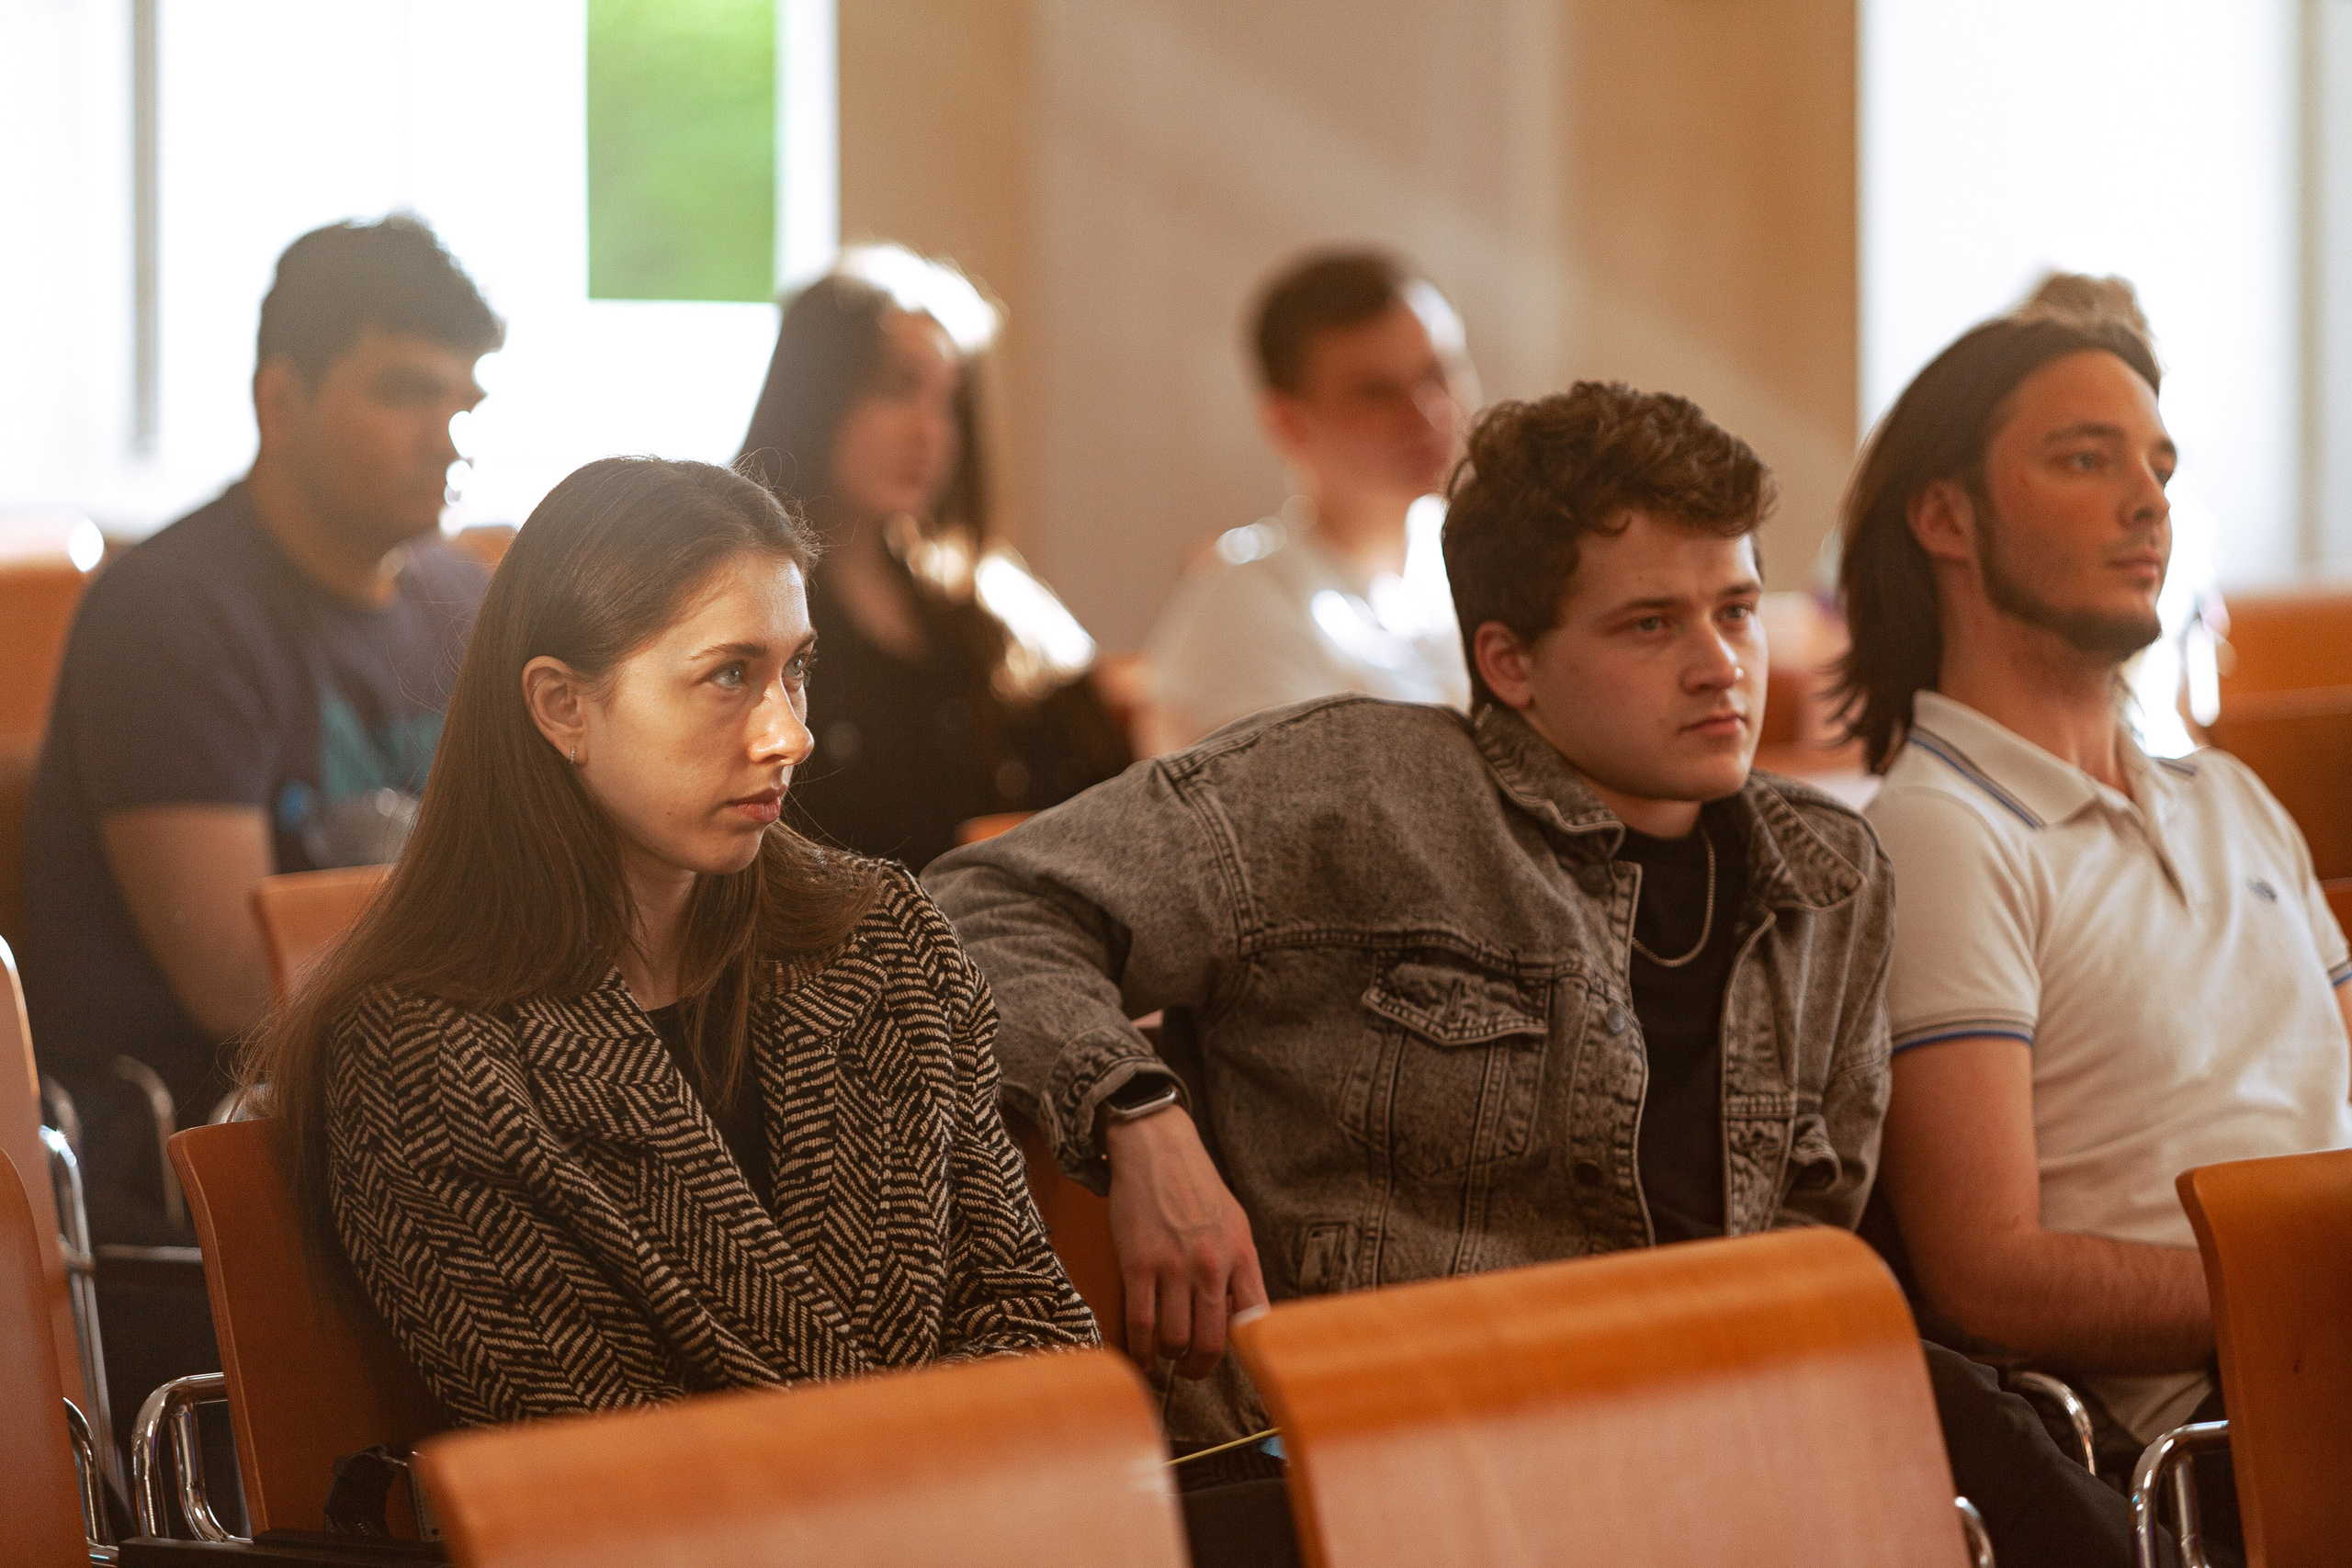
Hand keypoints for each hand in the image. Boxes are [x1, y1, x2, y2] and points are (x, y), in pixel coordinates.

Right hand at [1103, 1104, 1267, 1378]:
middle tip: (1191, 1371)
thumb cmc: (1196, 1188)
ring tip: (1164, 1354)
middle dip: (1200, 1367)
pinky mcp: (1138, 1264)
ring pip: (1174, 1339)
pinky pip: (1140, 1323)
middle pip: (1210, 1342)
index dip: (1244, 1351)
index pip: (1253, 1321)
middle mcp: (1210, 1265)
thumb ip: (1239, 1269)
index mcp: (1240, 1255)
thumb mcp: (1235, 1224)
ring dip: (1168, 1357)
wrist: (1157, 1149)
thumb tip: (1239, 1318)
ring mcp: (1173, 1266)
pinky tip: (1141, 1353)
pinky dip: (1140, 1349)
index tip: (1228, 1356)